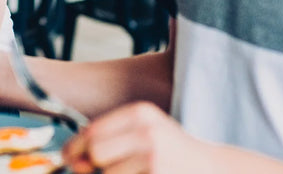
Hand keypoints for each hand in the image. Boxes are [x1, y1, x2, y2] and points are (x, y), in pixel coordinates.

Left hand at [62, 102, 212, 173]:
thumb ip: (108, 139)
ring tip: (132, 173)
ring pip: (106, 173)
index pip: (92, 131)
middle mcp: (147, 132)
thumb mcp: (144, 133)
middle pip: (95, 152)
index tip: (70, 158)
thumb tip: (71, 159)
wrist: (213, 169)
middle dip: (89, 167)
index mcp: (140, 114)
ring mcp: (153, 158)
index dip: (74, 148)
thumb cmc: (172, 154)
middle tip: (97, 170)